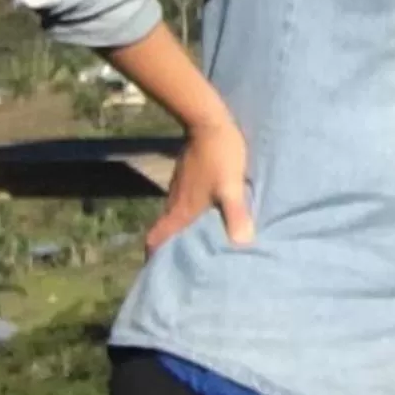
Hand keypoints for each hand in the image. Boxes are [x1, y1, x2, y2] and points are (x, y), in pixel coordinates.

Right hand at [149, 117, 252, 254]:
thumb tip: (242, 244)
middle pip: (163, 233)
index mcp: (181, 211)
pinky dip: (189, 215)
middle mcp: (174, 204)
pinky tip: (205, 216)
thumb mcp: (230, 187)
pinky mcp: (187, 178)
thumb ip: (234, 214)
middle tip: (182, 264)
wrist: (209, 122)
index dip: (153, 257)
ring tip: (197, 245)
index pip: (155, 241)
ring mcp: (179, 190)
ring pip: (174, 218)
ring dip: (181, 232)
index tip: (158, 272)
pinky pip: (183, 204)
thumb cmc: (220, 156)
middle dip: (168, 249)